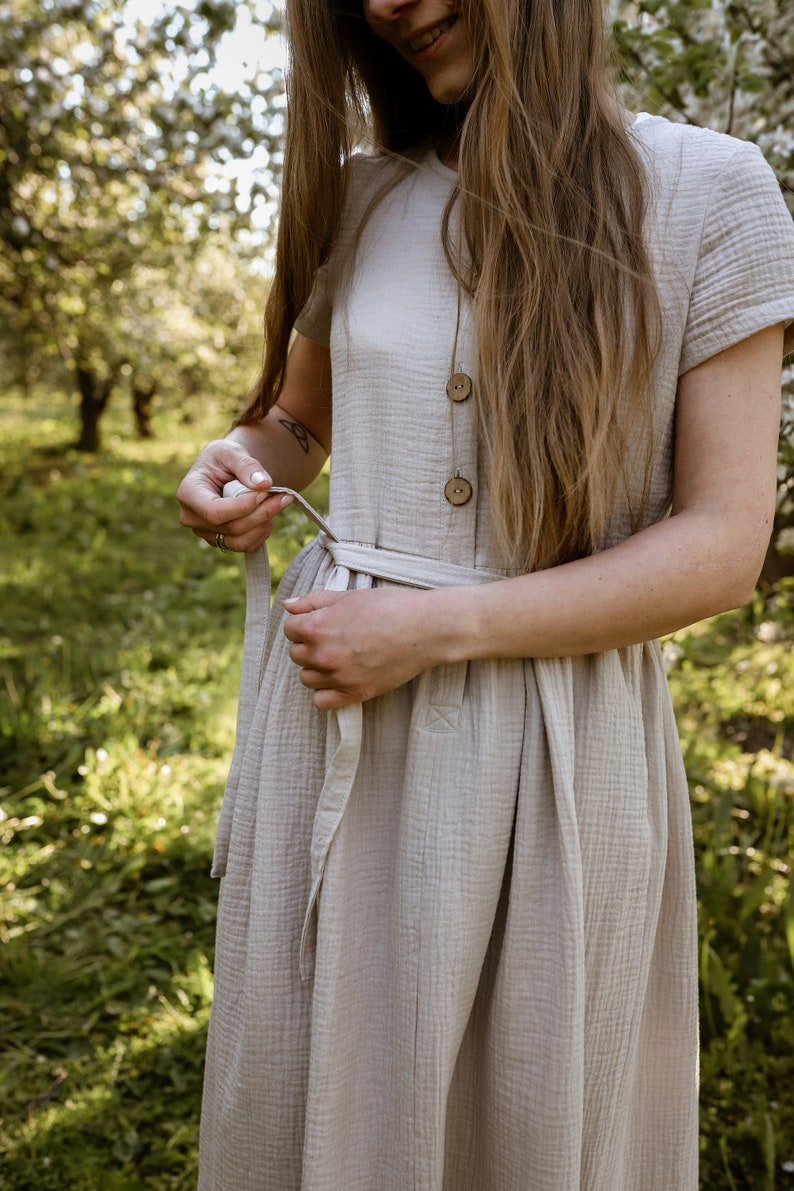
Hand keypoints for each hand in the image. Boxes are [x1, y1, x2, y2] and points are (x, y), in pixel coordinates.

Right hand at [176, 438, 292, 551]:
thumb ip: (246, 465)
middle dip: (262, 513)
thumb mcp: (232, 451)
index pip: (215, 511)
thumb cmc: (223, 458)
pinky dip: (262, 532)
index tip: (264, 491)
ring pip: (240, 541)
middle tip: (284, 496)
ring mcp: (205, 533)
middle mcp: (191, 518)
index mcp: (188, 493)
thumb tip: (264, 483)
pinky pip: (245, 546)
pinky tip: (268, 514)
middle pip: (231, 528)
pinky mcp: (220, 541)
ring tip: (277, 503)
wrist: (223, 470)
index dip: (243, 506)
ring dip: (264, 524)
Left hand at [283, 586, 442, 708]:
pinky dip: (326, 692)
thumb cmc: (389, 606)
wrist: (425, 628)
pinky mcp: (355, 693)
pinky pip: (322, 701)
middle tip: (335, 639)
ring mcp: (338, 677)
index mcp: (316, 627)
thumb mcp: (348, 596)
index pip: (290, 629)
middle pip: (296, 655)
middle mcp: (322, 654)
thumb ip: (314, 601)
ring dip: (317, 669)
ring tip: (339, 658)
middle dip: (310, 646)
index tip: (322, 623)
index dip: (304, 624)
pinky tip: (340, 679)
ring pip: (307, 678)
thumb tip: (288, 606)